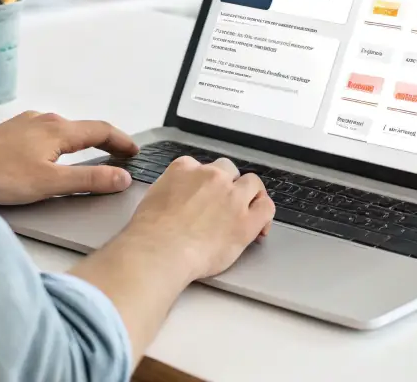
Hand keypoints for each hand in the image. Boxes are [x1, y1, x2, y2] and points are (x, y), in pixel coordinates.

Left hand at [0, 111, 139, 205]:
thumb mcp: (50, 184)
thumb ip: (89, 180)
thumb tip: (120, 177)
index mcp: (58, 129)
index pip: (101, 130)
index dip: (122, 141)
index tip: (135, 151)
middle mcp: (44, 119)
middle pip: (84, 128)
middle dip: (105, 141)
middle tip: (120, 155)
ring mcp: (26, 123)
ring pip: (64, 130)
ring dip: (82, 141)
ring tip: (92, 155)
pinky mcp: (12, 132)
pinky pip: (47, 133)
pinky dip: (62, 143)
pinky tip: (55, 156)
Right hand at [117, 156, 274, 281]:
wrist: (160, 250)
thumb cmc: (150, 232)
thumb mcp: (153, 197)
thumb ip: (170, 190)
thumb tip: (174, 198)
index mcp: (185, 168)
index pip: (199, 167)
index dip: (202, 182)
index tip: (202, 195)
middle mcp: (211, 176)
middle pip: (228, 170)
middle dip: (226, 184)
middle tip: (222, 204)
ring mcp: (232, 196)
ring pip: (252, 183)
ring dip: (249, 194)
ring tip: (244, 210)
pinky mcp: (247, 219)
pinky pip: (266, 207)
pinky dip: (264, 212)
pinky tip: (260, 226)